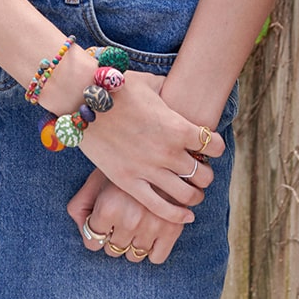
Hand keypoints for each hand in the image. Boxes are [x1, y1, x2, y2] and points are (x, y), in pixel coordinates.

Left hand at [68, 166, 211, 264]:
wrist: (162, 144)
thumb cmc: (123, 162)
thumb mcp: (96, 178)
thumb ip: (80, 205)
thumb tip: (83, 229)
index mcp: (108, 207)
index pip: (92, 242)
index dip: (96, 230)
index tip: (103, 218)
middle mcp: (130, 220)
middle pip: (113, 249)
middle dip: (114, 234)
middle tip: (122, 213)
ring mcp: (153, 226)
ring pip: (134, 255)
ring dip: (133, 241)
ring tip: (137, 218)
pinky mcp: (173, 229)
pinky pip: (156, 258)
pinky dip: (153, 249)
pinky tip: (151, 229)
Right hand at [75, 70, 224, 224]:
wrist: (83, 98)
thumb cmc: (117, 87)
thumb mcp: (150, 83)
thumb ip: (168, 89)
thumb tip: (174, 87)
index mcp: (177, 126)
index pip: (213, 145)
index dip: (215, 146)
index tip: (209, 146)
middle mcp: (168, 151)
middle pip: (203, 174)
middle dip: (206, 173)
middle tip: (200, 171)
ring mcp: (149, 169)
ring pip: (186, 194)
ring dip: (195, 195)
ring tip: (193, 192)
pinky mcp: (129, 182)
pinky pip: (160, 207)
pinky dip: (177, 216)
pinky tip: (185, 216)